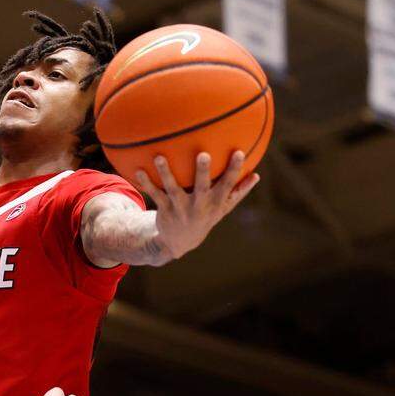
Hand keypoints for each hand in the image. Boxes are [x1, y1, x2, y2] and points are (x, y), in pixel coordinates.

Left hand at [134, 151, 259, 260]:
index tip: (239, 153)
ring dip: (165, 173)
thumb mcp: (223, 209)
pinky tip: (138, 170)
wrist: (179, 242)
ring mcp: (180, 208)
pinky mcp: (164, 209)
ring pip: (172, 189)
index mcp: (215, 203)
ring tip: (159, 157)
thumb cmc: (205, 217)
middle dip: (203, 172)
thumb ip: (239, 192)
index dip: (234, 170)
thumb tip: (256, 175)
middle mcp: (198, 205)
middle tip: (203, 154)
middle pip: (201, 187)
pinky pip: (154, 194)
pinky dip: (146, 183)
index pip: (227, 185)